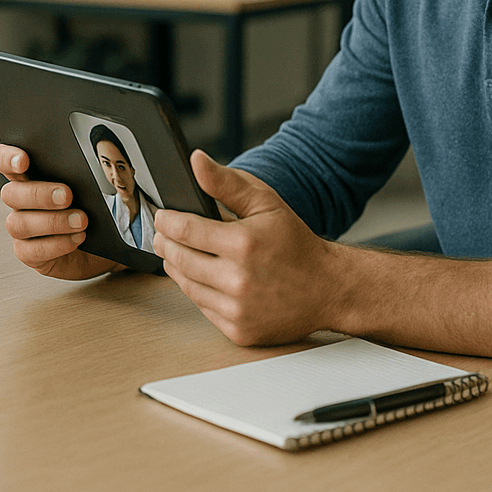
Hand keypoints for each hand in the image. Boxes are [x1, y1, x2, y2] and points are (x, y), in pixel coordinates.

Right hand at [0, 143, 114, 280]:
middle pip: (10, 193)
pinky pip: (31, 251)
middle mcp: (20, 200)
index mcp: (28, 174)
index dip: (5, 158)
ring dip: (52, 221)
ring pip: (19, 223)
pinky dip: (56, 244)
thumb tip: (94, 159)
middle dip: (38, 194)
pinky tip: (77, 238)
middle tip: (67, 195)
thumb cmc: (95, 205)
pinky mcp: (29, 253)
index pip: (1, 159)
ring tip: (81, 220)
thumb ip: (85, 168)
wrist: (105, 242)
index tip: (23, 161)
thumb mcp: (94, 182)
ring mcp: (22, 228)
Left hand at [152, 150, 341, 345]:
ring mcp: (238, 309)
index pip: (183, 230)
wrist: (328, 289)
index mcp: (243, 243)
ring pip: (185, 285)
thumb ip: (226, 182)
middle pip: (178, 259)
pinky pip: (202, 307)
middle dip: (166, 243)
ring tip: (181, 252)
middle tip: (165, 235)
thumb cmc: (296, 243)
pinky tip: (205, 277)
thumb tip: (196, 161)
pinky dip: (198, 290)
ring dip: (177, 266)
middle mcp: (238, 279)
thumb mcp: (265, 203)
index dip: (166, 221)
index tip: (163, 217)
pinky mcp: (239, 331)